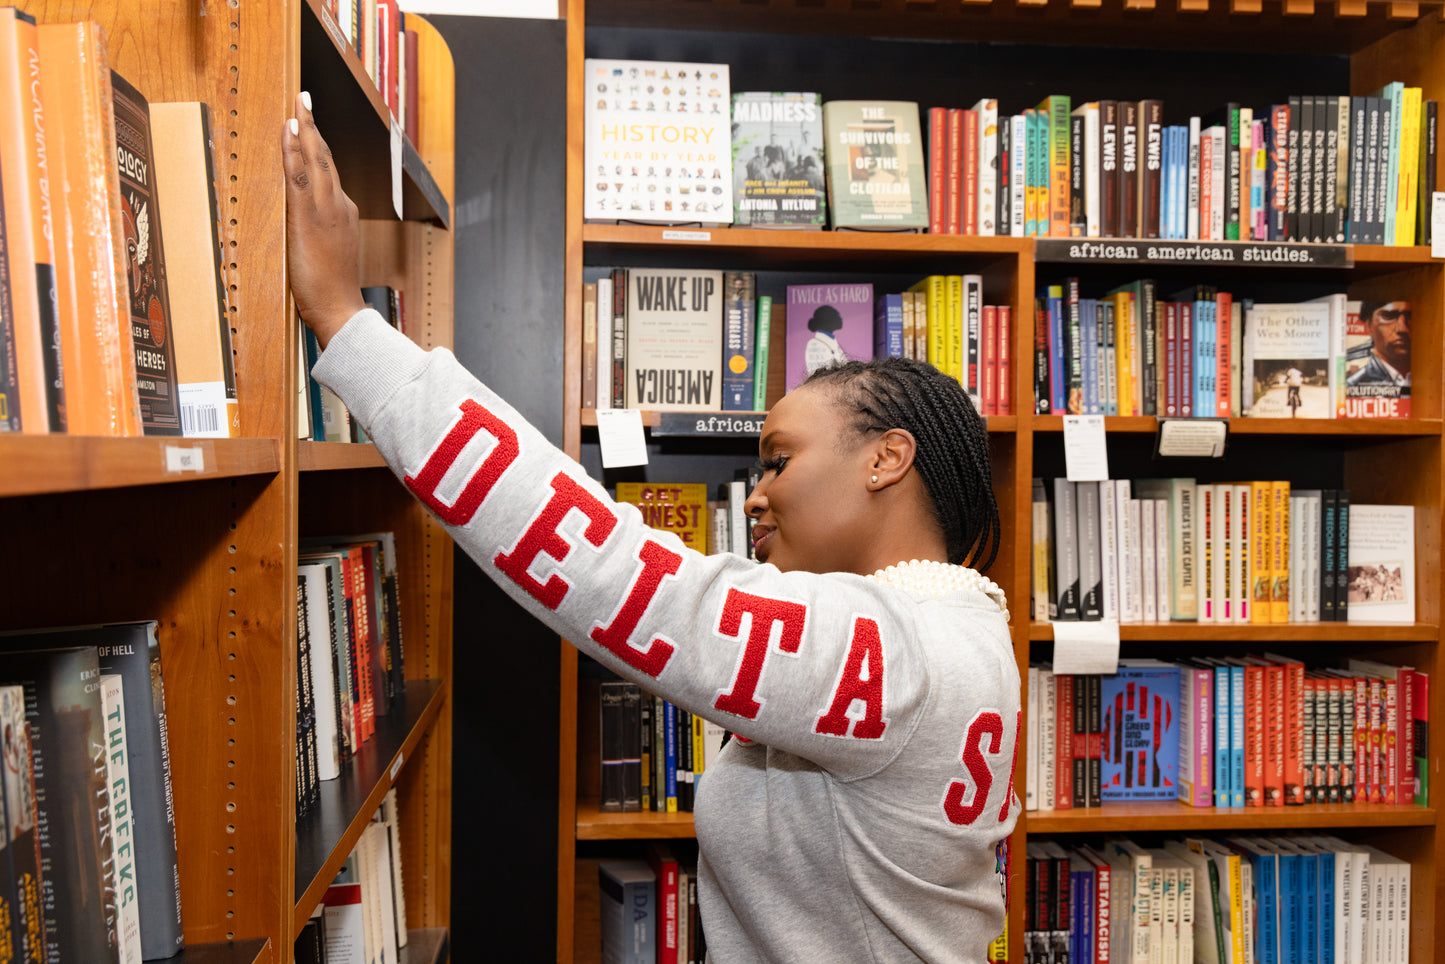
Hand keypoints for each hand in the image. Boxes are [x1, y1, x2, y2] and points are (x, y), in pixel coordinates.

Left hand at [282, 91, 365, 348]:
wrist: (341, 311)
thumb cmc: (333, 293)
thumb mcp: (330, 259)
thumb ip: (323, 239)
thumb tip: (311, 234)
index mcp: (343, 214)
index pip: (329, 173)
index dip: (319, 147)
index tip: (310, 126)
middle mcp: (339, 206)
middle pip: (325, 158)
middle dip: (313, 126)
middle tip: (304, 98)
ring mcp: (326, 209)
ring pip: (316, 160)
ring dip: (305, 129)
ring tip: (298, 104)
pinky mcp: (310, 217)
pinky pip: (301, 175)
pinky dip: (296, 150)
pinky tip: (290, 131)